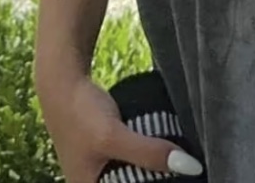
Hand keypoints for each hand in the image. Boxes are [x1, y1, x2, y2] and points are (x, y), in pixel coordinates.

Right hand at [39, 71, 202, 179]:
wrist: (62, 80)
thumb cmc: (81, 112)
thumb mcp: (113, 136)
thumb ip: (148, 153)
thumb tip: (192, 167)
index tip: (184, 176)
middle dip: (156, 177)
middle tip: (184, 166)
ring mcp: (100, 171)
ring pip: (136, 176)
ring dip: (153, 169)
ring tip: (178, 160)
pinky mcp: (108, 154)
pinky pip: (133, 164)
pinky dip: (147, 158)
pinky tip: (164, 151)